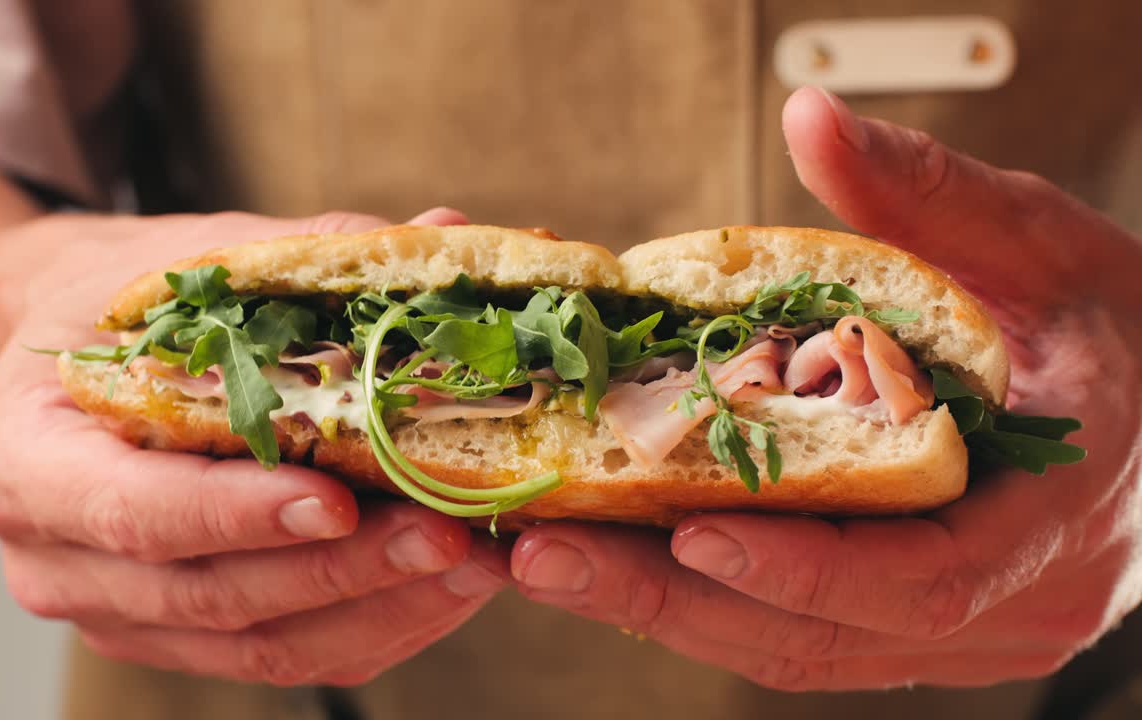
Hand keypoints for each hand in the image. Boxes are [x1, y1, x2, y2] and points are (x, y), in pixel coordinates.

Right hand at [0, 207, 512, 685]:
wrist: (70, 360)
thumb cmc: (121, 304)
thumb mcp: (187, 259)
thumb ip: (306, 256)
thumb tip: (442, 233)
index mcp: (24, 459)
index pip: (132, 510)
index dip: (238, 513)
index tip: (339, 499)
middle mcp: (54, 560)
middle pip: (208, 593)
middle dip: (339, 570)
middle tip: (447, 534)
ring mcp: (116, 613)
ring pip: (258, 645)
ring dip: (376, 609)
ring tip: (472, 561)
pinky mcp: (175, 639)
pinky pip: (285, 657)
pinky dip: (373, 627)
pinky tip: (442, 585)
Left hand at [509, 87, 1141, 689]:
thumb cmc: (1115, 335)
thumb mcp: (1044, 250)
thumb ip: (929, 195)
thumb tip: (814, 117)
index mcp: (1053, 517)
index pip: (925, 576)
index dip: (805, 567)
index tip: (691, 532)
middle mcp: (1005, 606)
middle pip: (821, 633)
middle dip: (676, 599)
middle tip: (546, 557)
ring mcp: (956, 634)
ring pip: (792, 649)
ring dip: (664, 610)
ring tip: (544, 560)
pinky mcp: (909, 630)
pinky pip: (794, 635)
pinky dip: (701, 602)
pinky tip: (613, 556)